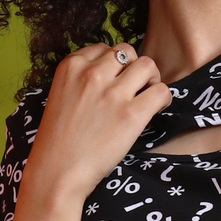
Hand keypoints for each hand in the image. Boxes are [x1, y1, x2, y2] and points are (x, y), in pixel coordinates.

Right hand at [20, 43, 171, 207]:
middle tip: (135, 88)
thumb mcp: (61, 96)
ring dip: (151, 79)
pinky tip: (156, 109)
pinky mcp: (131, 114)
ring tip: (146, 96)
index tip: (115, 81)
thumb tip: (112, 75)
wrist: (56, 172)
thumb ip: (81, 80)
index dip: (115, 65)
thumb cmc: (57, 142)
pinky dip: (163, 98)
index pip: (104, 48)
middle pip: (127, 52)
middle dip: (134, 67)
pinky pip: (161, 91)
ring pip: (147, 66)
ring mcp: (112, 93)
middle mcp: (91, 74)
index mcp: (71, 66)